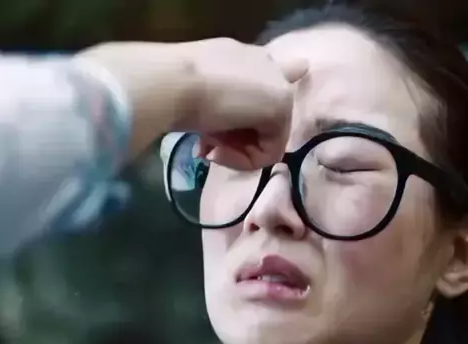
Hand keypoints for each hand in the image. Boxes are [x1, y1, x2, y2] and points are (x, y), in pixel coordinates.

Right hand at [75, 39, 307, 165]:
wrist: (169, 82)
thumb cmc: (171, 87)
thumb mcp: (198, 98)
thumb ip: (220, 111)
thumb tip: (220, 137)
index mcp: (243, 59)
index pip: (276, 68)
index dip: (289, 71)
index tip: (299, 68)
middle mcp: (265, 66)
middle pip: (266, 121)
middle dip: (237, 141)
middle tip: (208, 146)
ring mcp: (276, 84)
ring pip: (267, 140)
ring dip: (237, 153)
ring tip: (210, 148)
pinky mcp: (280, 106)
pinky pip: (269, 153)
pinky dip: (243, 160)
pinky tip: (218, 152)